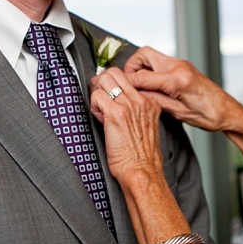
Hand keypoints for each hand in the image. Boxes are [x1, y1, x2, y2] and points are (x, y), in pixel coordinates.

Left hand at [89, 68, 164, 188]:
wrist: (142, 171)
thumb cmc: (141, 156)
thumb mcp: (145, 127)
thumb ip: (134, 112)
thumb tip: (114, 102)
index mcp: (149, 103)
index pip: (127, 79)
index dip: (113, 87)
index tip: (108, 98)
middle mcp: (141, 100)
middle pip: (115, 73)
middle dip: (101, 83)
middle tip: (98, 98)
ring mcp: (129, 105)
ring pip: (104, 79)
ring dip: (96, 92)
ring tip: (99, 109)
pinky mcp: (116, 113)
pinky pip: (97, 96)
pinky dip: (93, 105)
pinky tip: (99, 118)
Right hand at [122, 47, 241, 132]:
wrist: (227, 111)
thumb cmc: (208, 115)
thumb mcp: (177, 113)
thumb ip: (155, 100)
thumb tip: (136, 94)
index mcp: (177, 80)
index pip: (141, 77)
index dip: (127, 84)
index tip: (118, 90)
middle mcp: (178, 67)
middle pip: (143, 54)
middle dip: (131, 67)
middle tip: (127, 83)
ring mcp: (181, 64)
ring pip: (151, 56)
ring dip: (140, 68)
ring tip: (137, 85)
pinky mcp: (182, 67)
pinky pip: (160, 63)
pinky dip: (150, 70)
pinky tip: (150, 85)